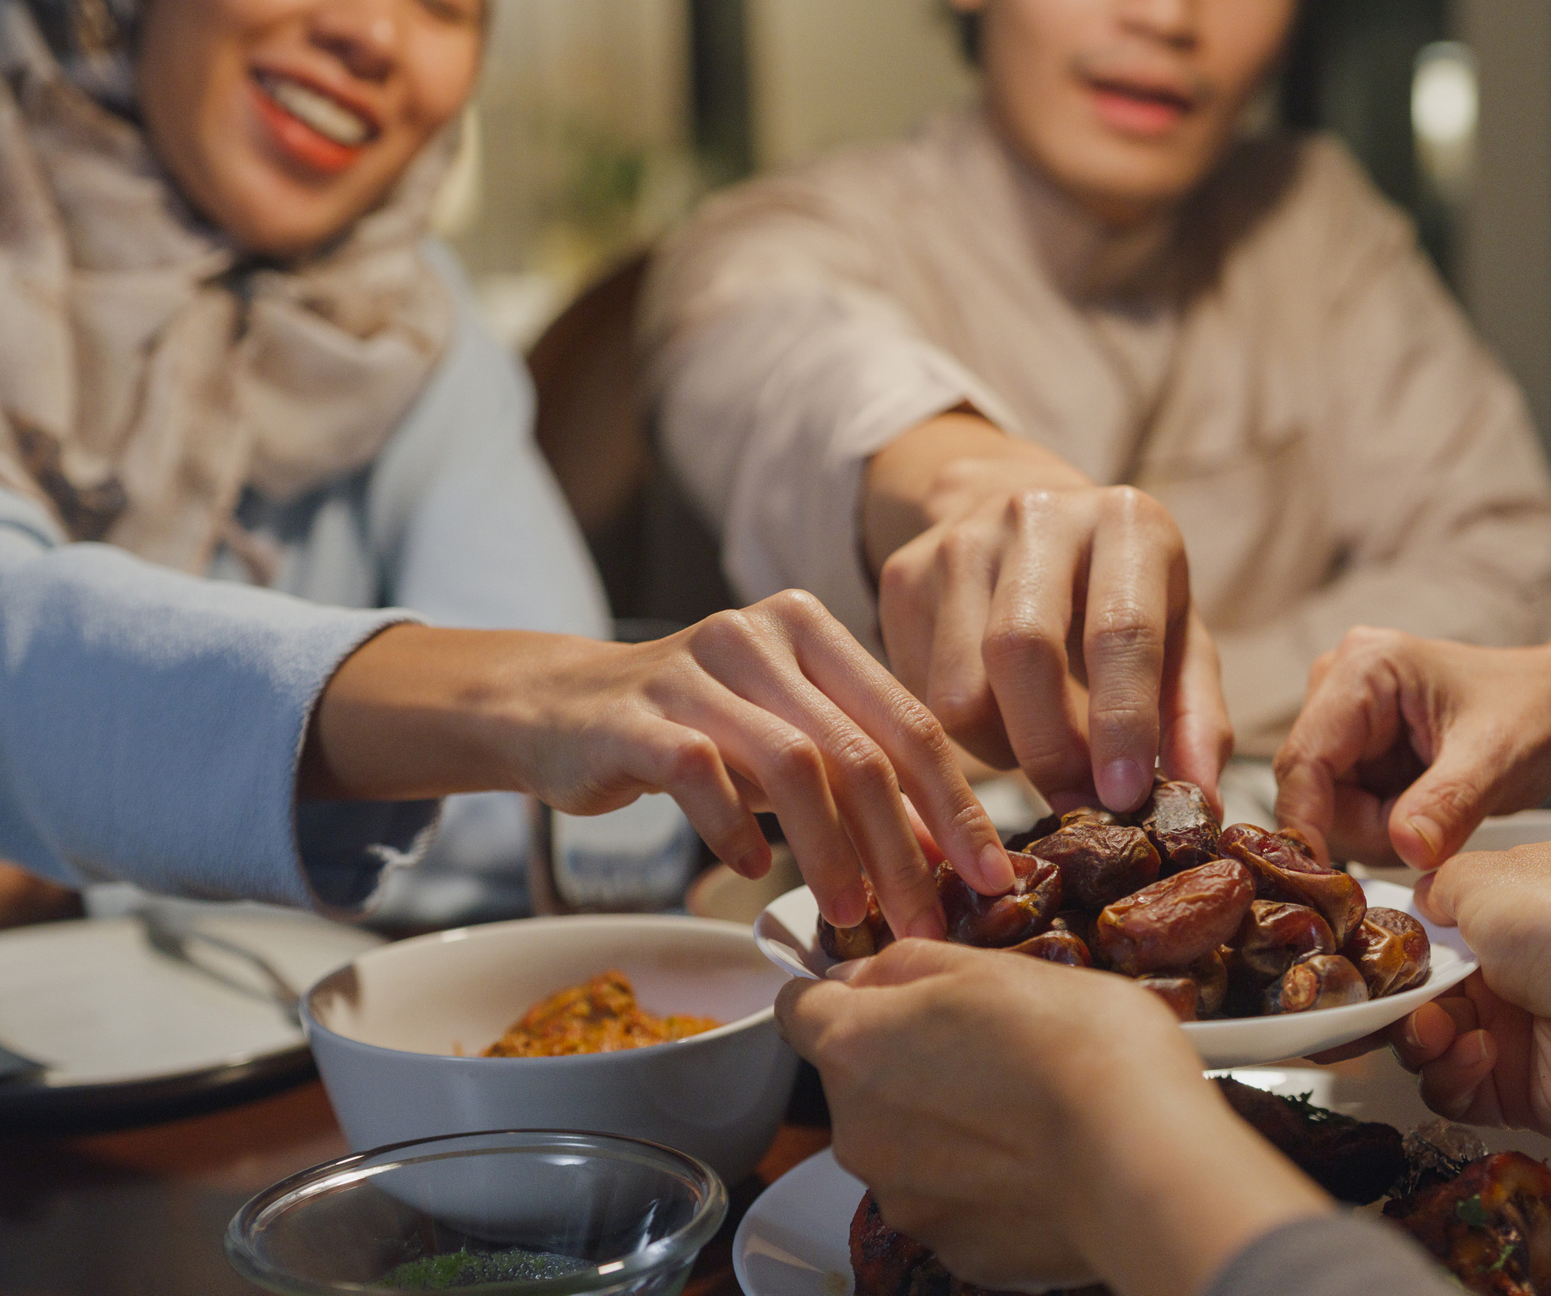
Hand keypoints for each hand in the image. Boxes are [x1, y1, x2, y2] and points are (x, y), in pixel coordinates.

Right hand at [304, 590, 1011, 936]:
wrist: (555, 709)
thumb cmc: (693, 732)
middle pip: (861, 747)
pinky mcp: (631, 715)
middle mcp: (759, 634)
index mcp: (812, 630)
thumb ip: (862, 780)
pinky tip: (756, 871)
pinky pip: (700, 774)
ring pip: (793, 763)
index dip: (959, 805)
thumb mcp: (787, 743)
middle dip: (907, 845)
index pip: (910, 719)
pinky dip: (736, 830)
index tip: (994, 878)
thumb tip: (948, 852)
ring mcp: (692, 668)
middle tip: (927, 921)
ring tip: (852, 913)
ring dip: (832, 850)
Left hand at [777, 940, 1326, 1295]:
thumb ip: (909, 965)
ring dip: (944, 1128)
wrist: (1143, 1157)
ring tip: (1026, 1109)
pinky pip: (952, 1203)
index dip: (840, 994)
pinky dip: (982, 1183)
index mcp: (855, 1047)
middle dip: (906, 1065)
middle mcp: (858, 1131)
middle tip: (988, 1048)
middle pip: (857, 1084)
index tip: (879, 993)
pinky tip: (1038, 1160)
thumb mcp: (992, 965)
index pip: (799, 1009)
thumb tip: (868, 974)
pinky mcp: (953, 1248)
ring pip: (904, 1148)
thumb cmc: (1079, 1048)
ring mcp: (903, 1199)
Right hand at [865, 414, 1231, 813]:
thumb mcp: (1179, 641)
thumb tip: (1202, 801)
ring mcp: (960, 541)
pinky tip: (999, 721)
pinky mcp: (904, 575)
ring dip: (1005, 750)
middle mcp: (1038, 516)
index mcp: (1126, 523)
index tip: (1125, 796)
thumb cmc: (1123, 598)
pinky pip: (923, 692)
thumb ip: (1196, 718)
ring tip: (1043, 753)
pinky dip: (965, 735)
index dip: (1123, 721)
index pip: (1120, 629)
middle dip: (1051, 748)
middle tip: (1077, 804)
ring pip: (961, 688)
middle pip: (1022, 650)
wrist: (1031, 520)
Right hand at [1272, 629, 1550, 869]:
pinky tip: (1424, 814)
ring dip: (1377, 832)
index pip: (1304, 758)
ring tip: (1438, 814)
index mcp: (1364, 668)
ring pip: (1326, 808)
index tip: (1324, 876)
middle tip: (1429, 834)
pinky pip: (1346, 812)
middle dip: (1365, 828)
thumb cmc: (1536, 711)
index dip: (1305, 822)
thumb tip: (1405, 848)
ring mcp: (1344, 721)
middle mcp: (1339, 687)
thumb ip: (1448, 804)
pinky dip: (1384, 829)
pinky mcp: (1355, 751)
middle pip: (1310, 790)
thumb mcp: (1498, 758)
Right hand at [1383, 841, 1550, 1137]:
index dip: (1397, 957)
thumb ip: (1441, 885)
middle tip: (1406, 1005)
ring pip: (1429, 1053)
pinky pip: (1458, 1097)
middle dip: (1401, 1005)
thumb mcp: (1488, 877)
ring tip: (1445, 1031)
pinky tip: (1482, 1053)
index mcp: (1504, 921)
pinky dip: (1455, 1077)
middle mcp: (1509, 978)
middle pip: (1419, 1002)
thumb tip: (1422, 899)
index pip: (1428, 945)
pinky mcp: (1521, 1092)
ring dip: (1424, 1042)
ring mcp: (1515, 1037)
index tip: (1375, 964)